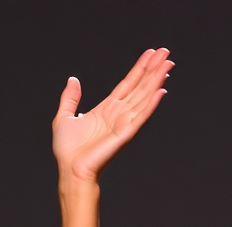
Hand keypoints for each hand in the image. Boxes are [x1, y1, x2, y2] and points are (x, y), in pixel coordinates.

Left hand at [52, 47, 172, 183]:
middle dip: (153, 69)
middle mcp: (118, 114)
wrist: (70, 169)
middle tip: (165, 52)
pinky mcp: (125, 133)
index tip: (151, 53)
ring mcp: (123, 123)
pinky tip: (161, 91)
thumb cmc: (67, 150)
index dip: (139, 69)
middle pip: (139, 87)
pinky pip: (141, 116)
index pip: (127, 84)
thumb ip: (70, 98)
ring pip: (144, 97)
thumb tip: (73, 79)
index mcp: (106, 109)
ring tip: (168, 64)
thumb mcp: (64, 118)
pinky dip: (151, 104)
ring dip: (156, 81)